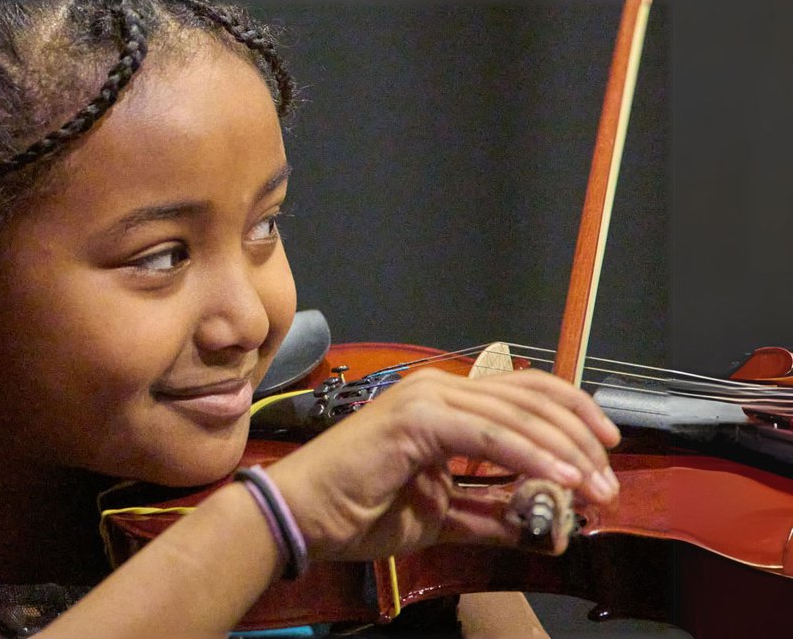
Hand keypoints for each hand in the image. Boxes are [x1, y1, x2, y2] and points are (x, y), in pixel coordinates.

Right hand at [265, 368, 621, 561]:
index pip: (524, 392)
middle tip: (607, 483)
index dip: (572, 416)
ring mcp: (426, 397)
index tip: (604, 454)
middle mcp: (436, 388)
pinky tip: (559, 479)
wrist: (305, 517)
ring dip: (564, 453)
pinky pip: (490, 436)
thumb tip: (547, 523)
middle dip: (579, 440)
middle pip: (532, 397)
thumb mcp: (443, 515)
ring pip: (518, 414)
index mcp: (442, 402)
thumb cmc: (356, 512)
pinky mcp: (418, 418)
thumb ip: (492, 512)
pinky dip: (530, 457)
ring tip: (593, 488)